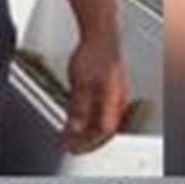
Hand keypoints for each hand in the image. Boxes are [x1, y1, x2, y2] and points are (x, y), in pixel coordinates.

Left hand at [62, 35, 127, 154]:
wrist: (100, 35)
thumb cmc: (95, 53)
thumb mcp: (81, 81)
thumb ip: (79, 106)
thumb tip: (75, 126)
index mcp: (114, 102)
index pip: (102, 131)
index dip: (86, 143)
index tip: (70, 148)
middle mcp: (116, 102)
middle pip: (103, 130)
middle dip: (85, 141)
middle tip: (69, 147)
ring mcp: (113, 97)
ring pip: (101, 122)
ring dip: (84, 132)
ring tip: (68, 138)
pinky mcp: (107, 92)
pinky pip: (98, 113)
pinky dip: (85, 120)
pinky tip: (74, 121)